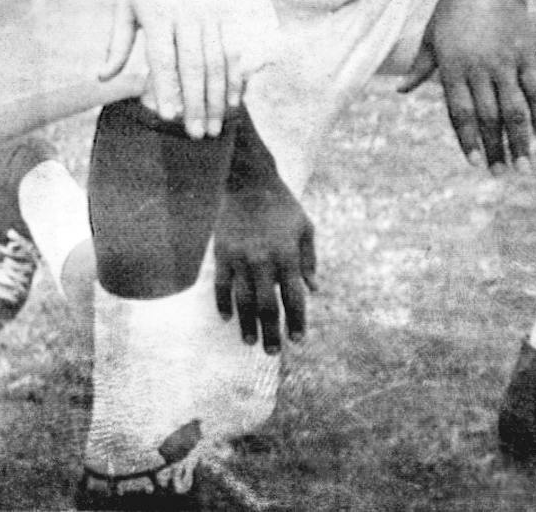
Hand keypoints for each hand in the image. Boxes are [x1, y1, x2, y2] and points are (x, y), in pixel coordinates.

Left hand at [102, 0, 277, 137]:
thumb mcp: (123, 3)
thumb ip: (117, 43)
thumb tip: (103, 79)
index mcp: (156, 10)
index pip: (163, 58)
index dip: (167, 88)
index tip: (169, 117)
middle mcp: (187, 11)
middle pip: (194, 65)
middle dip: (198, 104)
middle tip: (198, 135)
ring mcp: (212, 9)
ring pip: (218, 60)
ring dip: (219, 97)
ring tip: (216, 126)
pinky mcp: (230, 7)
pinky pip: (236, 47)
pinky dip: (237, 76)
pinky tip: (235, 99)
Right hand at [213, 170, 317, 355]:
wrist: (248, 182)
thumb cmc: (282, 205)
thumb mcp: (305, 228)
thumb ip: (309, 260)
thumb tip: (314, 290)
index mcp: (287, 256)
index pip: (294, 298)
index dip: (296, 321)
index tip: (298, 340)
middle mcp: (264, 261)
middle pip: (266, 306)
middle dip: (271, 332)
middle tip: (274, 353)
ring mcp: (240, 258)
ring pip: (242, 300)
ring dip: (246, 324)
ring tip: (250, 342)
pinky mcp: (222, 253)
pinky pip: (222, 284)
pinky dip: (223, 303)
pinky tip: (226, 318)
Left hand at [398, 0, 535, 173]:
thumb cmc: (454, 7)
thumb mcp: (431, 34)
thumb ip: (421, 67)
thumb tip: (402, 91)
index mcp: (452, 66)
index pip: (459, 112)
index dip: (468, 140)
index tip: (475, 163)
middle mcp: (479, 68)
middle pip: (489, 117)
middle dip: (496, 149)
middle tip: (501, 175)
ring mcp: (506, 63)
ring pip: (515, 110)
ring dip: (521, 141)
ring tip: (525, 166)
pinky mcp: (527, 57)